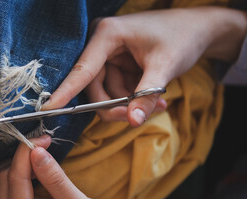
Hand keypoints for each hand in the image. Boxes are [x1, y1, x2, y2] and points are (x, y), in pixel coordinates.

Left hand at [0, 135, 117, 198]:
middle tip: (44, 147)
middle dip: (20, 157)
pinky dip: (9, 176)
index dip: (25, 152)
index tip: (43, 138)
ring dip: (12, 165)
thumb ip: (56, 180)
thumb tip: (36, 152)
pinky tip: (28, 173)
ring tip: (36, 160)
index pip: (14, 180)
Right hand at [42, 7, 246, 126]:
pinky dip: (134, 98)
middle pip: (94, 86)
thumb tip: (133, 121)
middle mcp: (102, 43)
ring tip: (159, 103)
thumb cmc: (182, 38)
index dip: (66, 91)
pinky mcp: (118, 64)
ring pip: (106, 92)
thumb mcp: (165, 67)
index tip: (47, 108)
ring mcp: (109, 55)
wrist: (199, 29)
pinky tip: (157, 99)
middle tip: (136, 115)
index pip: (83, 69)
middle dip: (114, 105)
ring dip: (129, 104)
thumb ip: (146, 95)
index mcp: (108, 34)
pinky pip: (117, 90)